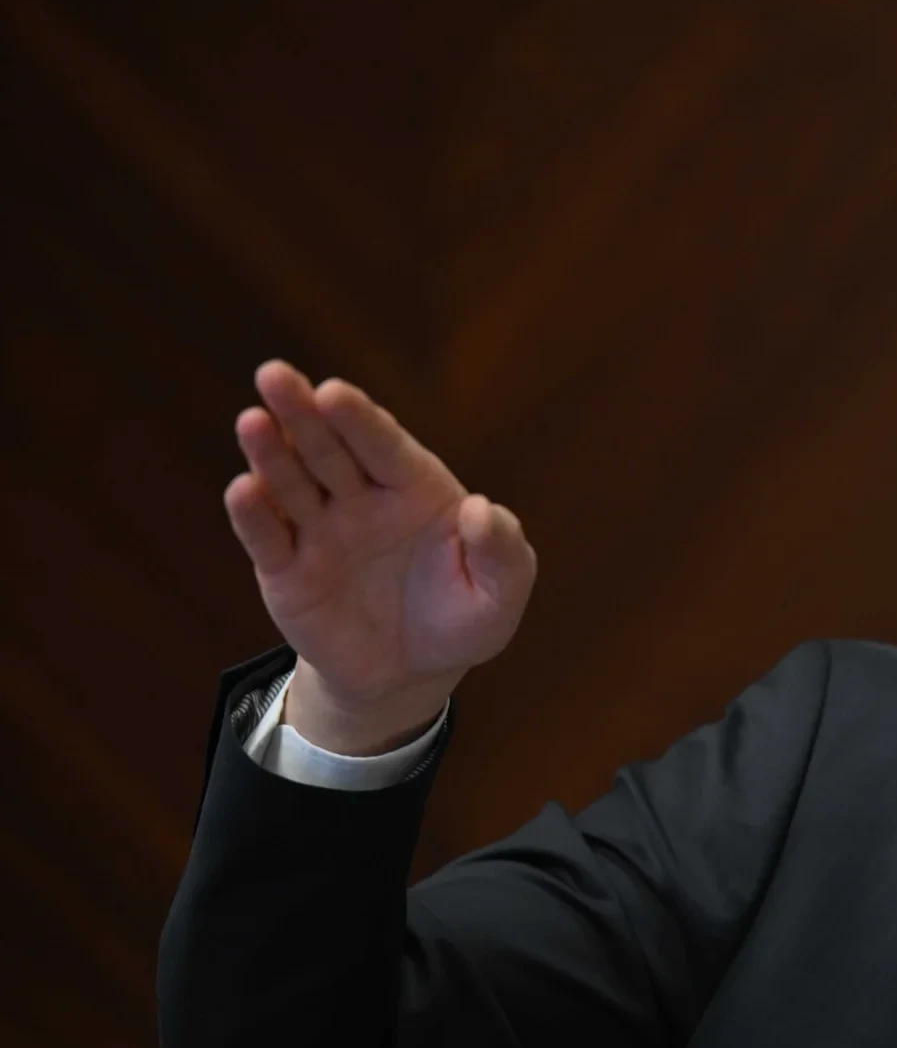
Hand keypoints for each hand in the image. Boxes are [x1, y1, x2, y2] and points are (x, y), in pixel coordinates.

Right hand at [223, 361, 536, 752]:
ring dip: (269, 452)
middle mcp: (359, 498)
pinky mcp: (286, 570)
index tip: (335, 393)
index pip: (384, 445)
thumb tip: (481, 510)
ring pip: (290, 482)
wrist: (414, 673)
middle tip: (274, 375)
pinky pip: (266, 538)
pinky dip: (253, 515)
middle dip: (302, 413)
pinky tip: (243, 490)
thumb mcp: (499, 594)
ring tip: (253, 422)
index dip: (359, 419)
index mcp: (413, 486)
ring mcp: (318, 530)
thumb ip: (501, 551)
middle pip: (328, 447)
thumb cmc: (463, 619)